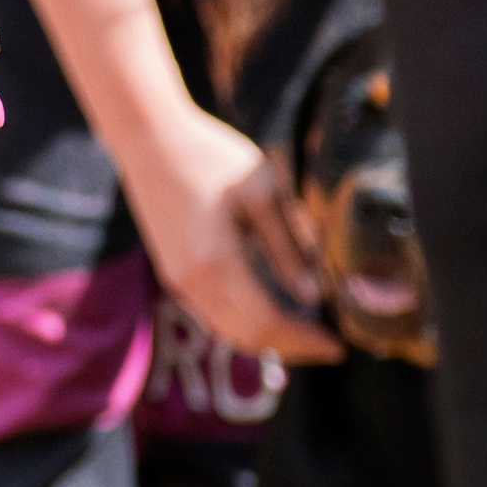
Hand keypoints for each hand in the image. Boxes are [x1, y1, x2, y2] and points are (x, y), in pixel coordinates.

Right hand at [128, 107, 341, 366]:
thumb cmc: (208, 157)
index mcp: (217, 264)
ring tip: (305, 333)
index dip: (305, 340)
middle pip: (247, 337)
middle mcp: (193, 283)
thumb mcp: (261, 192)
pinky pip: (214, 316)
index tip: (338, 346)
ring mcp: (178, 281)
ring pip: (228, 331)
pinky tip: (270, 311)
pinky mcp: (173, 273)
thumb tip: (312, 293)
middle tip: (327, 345)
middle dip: (291, 347)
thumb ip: (288, 245)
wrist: (148, 139)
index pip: (268, 323)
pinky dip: (246, 324)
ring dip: (268, 339)